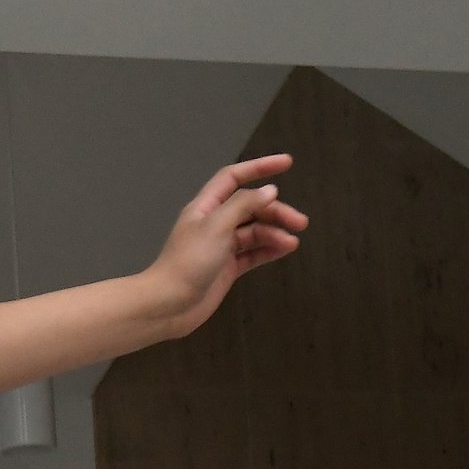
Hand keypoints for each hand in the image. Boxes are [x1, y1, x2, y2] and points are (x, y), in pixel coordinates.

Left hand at [144, 155, 307, 337]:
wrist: (167, 305)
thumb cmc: (187, 262)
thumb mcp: (216, 226)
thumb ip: (243, 204)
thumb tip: (269, 190)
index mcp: (205, 208)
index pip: (233, 178)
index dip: (259, 167)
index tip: (287, 163)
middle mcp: (213, 224)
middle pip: (251, 207)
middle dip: (276, 211)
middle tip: (300, 222)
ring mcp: (220, 247)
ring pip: (254, 232)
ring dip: (275, 233)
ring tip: (292, 242)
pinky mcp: (226, 269)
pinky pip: (253, 253)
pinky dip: (269, 250)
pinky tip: (285, 249)